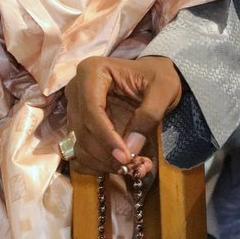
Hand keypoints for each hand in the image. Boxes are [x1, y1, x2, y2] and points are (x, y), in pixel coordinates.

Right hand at [67, 55, 181, 175]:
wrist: (153, 78)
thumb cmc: (158, 76)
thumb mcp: (164, 89)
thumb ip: (149, 115)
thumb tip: (129, 149)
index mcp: (92, 72)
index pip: (91, 110)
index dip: (106, 137)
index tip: (125, 157)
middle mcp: (76, 89)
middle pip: (83, 130)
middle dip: (106, 154)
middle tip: (132, 166)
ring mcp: (75, 109)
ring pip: (79, 145)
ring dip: (102, 163)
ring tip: (132, 166)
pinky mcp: (79, 127)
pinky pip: (80, 153)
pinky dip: (97, 165)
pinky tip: (118, 166)